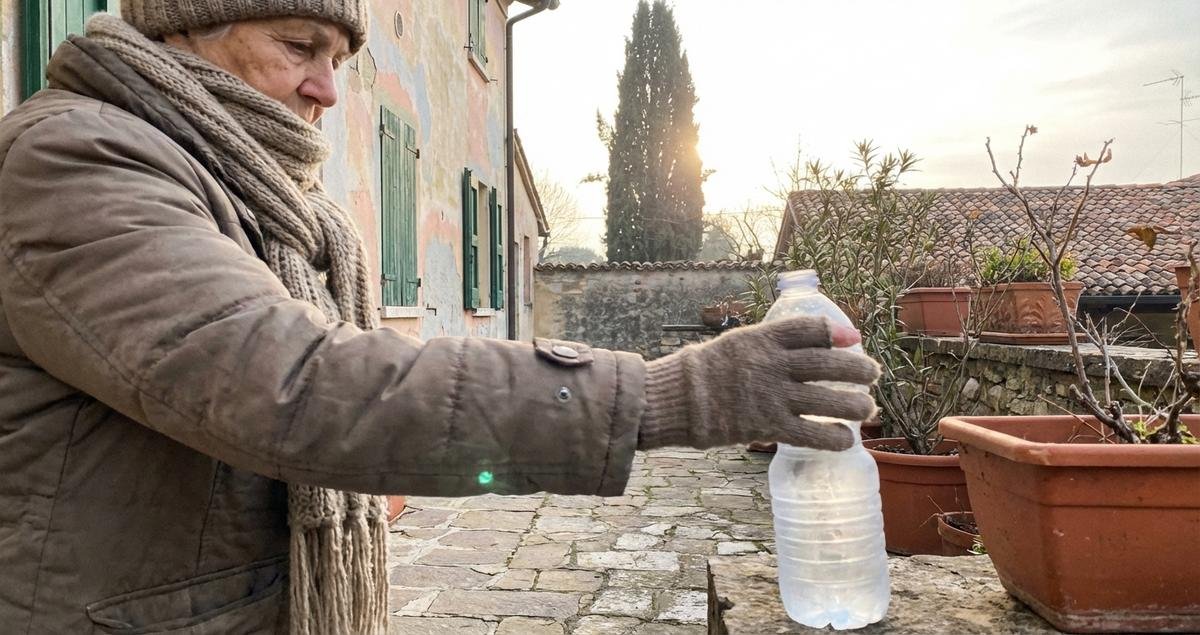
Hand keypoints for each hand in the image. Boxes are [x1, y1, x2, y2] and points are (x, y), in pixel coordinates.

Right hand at [638, 316, 879, 451]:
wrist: (678, 399)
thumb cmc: (708, 370)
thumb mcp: (740, 342)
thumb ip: (774, 341)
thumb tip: (812, 342)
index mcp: (763, 339)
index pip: (810, 329)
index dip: (837, 333)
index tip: (854, 339)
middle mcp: (772, 365)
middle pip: (828, 364)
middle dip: (858, 370)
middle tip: (873, 374)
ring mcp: (771, 396)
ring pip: (827, 400)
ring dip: (855, 405)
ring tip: (869, 409)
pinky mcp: (768, 425)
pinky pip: (811, 433)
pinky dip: (834, 437)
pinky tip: (846, 438)